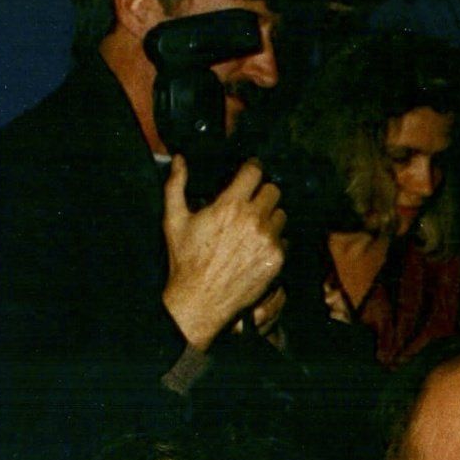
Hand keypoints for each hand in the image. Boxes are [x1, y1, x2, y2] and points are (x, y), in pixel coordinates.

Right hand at [161, 156, 285, 350]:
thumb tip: (179, 160)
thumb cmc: (186, 261)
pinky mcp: (277, 259)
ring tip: (255, 226)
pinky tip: (258, 246)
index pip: (255, 172)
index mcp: (230, 205)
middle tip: (252, 201)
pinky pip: (285, 240)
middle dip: (262, 193)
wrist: (200, 300)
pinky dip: (275, 240)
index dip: (253, 168)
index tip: (251, 171)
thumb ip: (176, 185)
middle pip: (273, 191)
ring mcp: (268, 240)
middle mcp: (254, 220)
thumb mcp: (174, 220)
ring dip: (270, 216)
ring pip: (281, 215)